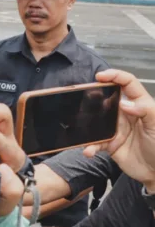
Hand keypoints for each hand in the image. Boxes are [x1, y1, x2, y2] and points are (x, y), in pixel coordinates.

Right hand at [84, 69, 154, 192]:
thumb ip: (145, 110)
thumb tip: (124, 103)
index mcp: (139, 105)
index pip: (128, 84)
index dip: (115, 76)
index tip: (100, 76)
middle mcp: (125, 114)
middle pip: (107, 98)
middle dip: (94, 95)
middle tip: (83, 96)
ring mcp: (116, 128)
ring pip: (97, 119)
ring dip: (87, 121)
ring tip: (81, 124)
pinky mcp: (109, 143)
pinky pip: (95, 142)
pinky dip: (90, 146)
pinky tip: (89, 150)